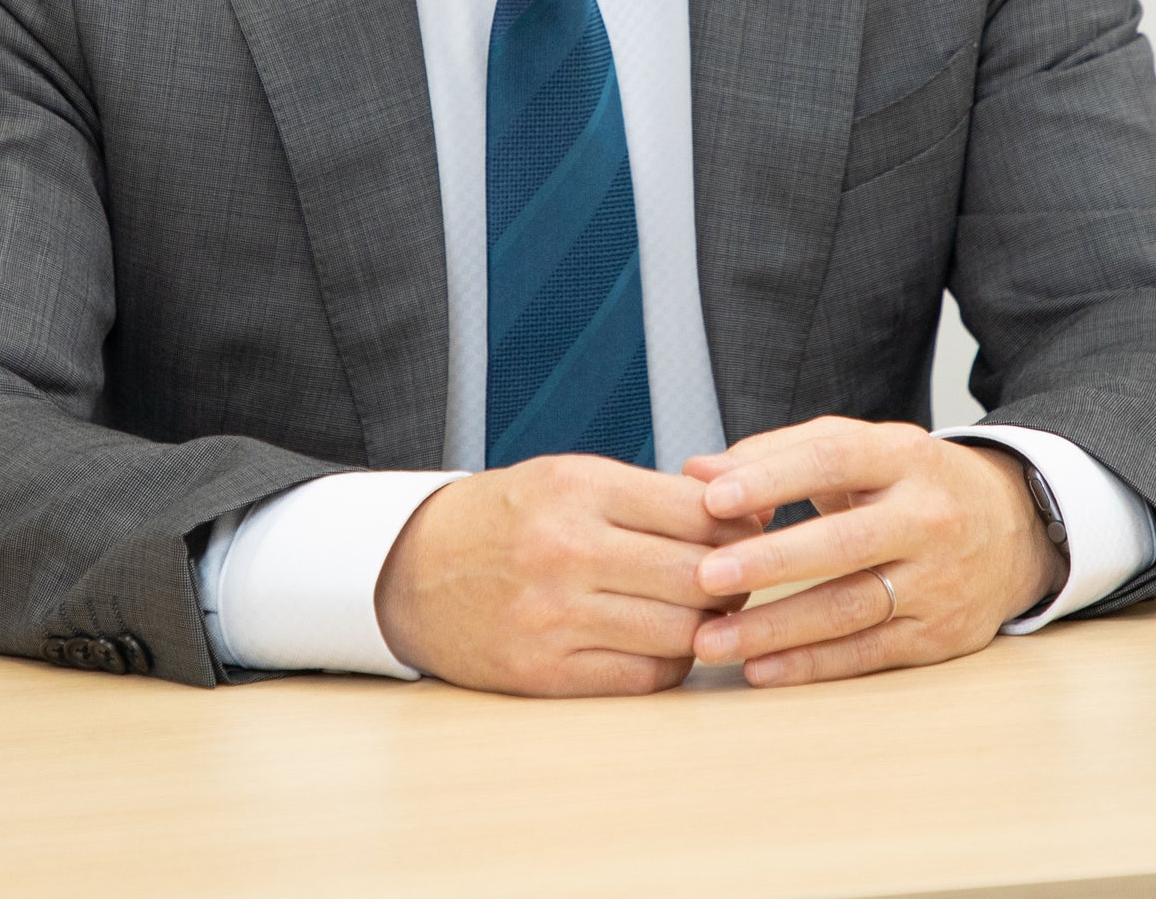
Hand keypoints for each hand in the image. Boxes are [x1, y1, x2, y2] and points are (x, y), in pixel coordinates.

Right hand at [372, 454, 763, 696]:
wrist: (409, 571)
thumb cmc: (505, 519)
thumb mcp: (570, 478)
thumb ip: (652, 495)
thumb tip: (745, 513)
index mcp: (577, 487)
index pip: (696, 510)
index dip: (737, 524)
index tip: (746, 531)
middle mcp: (565, 549)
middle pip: (698, 575)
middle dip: (732, 580)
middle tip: (737, 578)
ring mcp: (552, 616)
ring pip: (680, 632)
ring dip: (706, 626)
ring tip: (701, 611)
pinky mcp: (542, 672)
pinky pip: (642, 677)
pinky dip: (668, 663)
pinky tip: (661, 643)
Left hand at [682, 417, 1066, 687]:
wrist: (1014, 529)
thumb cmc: (911, 484)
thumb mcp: (860, 450)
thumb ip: (776, 454)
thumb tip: (697, 472)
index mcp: (904, 457)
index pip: (835, 459)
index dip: (773, 478)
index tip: (713, 499)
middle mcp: (927, 517)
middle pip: (844, 542)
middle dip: (771, 562)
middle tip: (705, 577)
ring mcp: (938, 580)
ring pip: (851, 607)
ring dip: (777, 628)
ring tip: (711, 640)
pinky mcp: (939, 634)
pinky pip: (867, 652)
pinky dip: (810, 664)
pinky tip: (760, 669)